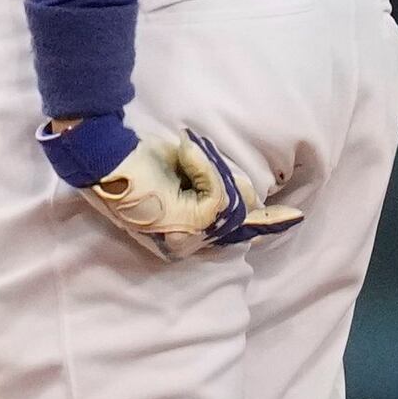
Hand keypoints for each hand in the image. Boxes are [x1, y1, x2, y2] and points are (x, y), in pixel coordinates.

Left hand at [47, 114, 305, 258]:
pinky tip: (184, 154)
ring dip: (208, 171)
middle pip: (234, 217)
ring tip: (181, 154)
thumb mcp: (176, 171)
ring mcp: (185, 238)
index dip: (263, 222)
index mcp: (177, 236)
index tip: (294, 217)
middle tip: (197, 159)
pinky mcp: (188, 224)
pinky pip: (217, 196)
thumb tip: (244, 189)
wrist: (103, 155)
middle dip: (227, 184)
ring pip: (228, 206)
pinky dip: (204, 167)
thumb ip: (206, 182)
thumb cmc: (133, 160)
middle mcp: (182, 245)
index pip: (226, 230)